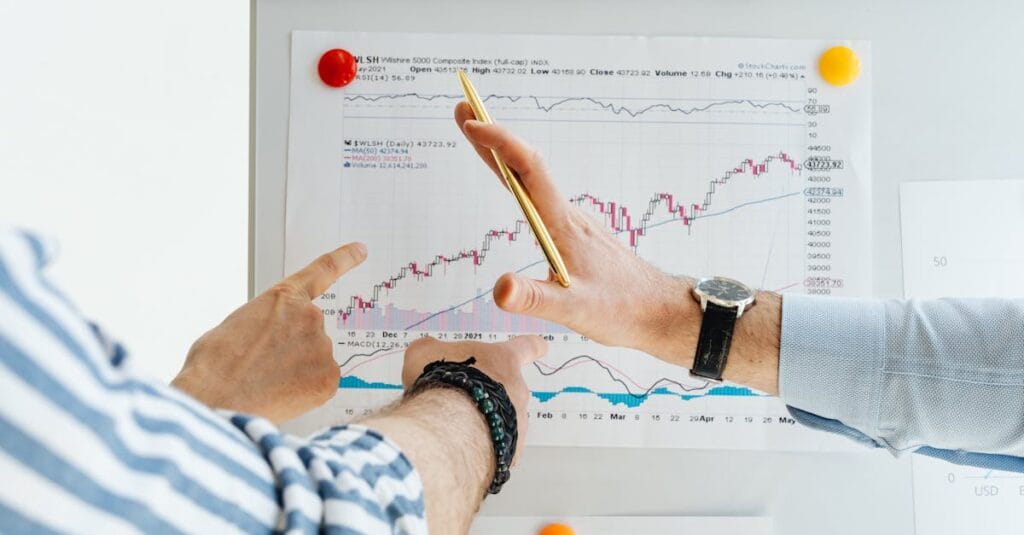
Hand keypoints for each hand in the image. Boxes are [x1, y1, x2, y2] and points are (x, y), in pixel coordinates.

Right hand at [171, 243, 366, 422]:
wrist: (215, 399)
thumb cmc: (215, 365)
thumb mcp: (237, 325)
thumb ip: (268, 322)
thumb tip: (274, 337)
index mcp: (284, 298)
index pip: (323, 271)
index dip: (344, 259)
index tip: (361, 250)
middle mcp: (310, 317)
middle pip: (311, 331)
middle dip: (293, 348)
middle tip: (264, 366)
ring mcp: (323, 347)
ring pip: (316, 359)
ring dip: (297, 371)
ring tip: (266, 382)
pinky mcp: (330, 378)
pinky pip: (321, 382)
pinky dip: (305, 390)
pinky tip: (281, 395)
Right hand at [359, 335, 545, 532]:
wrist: (449, 427)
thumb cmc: (443, 382)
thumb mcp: (424, 354)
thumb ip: (430, 350)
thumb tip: (427, 351)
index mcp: (504, 360)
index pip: (527, 347)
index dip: (531, 346)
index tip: (539, 346)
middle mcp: (518, 391)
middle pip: (510, 389)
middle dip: (488, 395)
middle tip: (460, 401)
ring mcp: (517, 424)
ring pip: (503, 422)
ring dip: (483, 423)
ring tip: (453, 430)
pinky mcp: (509, 454)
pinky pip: (497, 450)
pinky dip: (481, 450)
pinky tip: (459, 451)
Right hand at [454, 103, 782, 393]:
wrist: (660, 312)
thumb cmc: (622, 309)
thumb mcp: (573, 310)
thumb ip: (534, 299)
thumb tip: (499, 288)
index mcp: (563, 224)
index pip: (529, 170)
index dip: (500, 144)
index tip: (473, 125)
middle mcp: (568, 215)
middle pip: (525, 167)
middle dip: (492, 139)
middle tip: (463, 110)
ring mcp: (572, 223)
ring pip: (533, 181)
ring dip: (503, 157)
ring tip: (475, 136)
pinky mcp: (575, 234)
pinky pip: (540, 197)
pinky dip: (517, 179)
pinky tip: (511, 182)